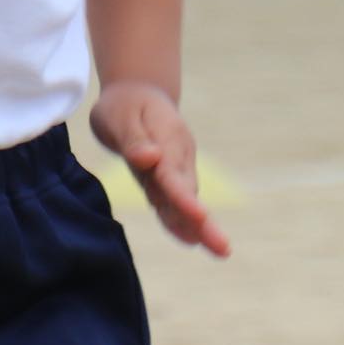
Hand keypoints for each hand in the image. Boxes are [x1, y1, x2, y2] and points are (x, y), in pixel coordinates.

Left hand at [91, 80, 231, 257]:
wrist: (137, 94)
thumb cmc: (125, 105)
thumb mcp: (120, 115)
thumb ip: (133, 139)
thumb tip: (150, 159)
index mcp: (167, 139)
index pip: (173, 173)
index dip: (184, 197)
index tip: (199, 215)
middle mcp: (177, 157)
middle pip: (189, 193)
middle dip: (203, 222)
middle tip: (223, 248)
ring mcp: (175, 168)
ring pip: (186, 200)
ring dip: (199, 226)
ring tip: (218, 250)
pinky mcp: (166, 179)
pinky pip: (174, 202)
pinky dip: (182, 221)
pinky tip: (190, 240)